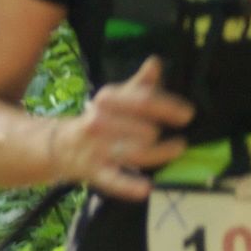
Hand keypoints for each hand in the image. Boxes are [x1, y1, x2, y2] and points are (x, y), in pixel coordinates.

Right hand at [56, 57, 193, 200]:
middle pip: (142, 129)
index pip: (143, 101)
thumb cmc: (102, 118)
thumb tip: (156, 62)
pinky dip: (129, 185)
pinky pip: (114, 180)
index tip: (188, 114)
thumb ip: (140, 84)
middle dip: (158, 132)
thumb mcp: (117, 97)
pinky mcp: (95, 172)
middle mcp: (100, 122)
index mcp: (107, 99)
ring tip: (177, 149)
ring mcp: (96, 149)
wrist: (62, 145)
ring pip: (134, 152)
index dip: (168, 107)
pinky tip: (146, 188)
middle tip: (168, 136)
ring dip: (158, 152)